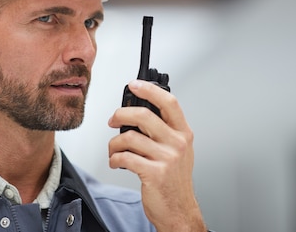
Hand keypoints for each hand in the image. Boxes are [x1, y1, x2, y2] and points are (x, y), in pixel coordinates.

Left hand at [108, 80, 205, 231]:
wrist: (178, 210)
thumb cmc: (173, 180)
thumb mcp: (177, 150)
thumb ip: (163, 130)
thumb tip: (136, 112)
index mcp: (182, 133)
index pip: (169, 102)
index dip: (149, 90)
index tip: (135, 85)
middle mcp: (177, 143)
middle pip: (144, 115)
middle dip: (120, 114)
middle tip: (113, 120)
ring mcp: (167, 158)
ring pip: (129, 137)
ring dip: (114, 144)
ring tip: (114, 150)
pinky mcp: (154, 173)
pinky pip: (125, 157)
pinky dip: (115, 159)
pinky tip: (117, 162)